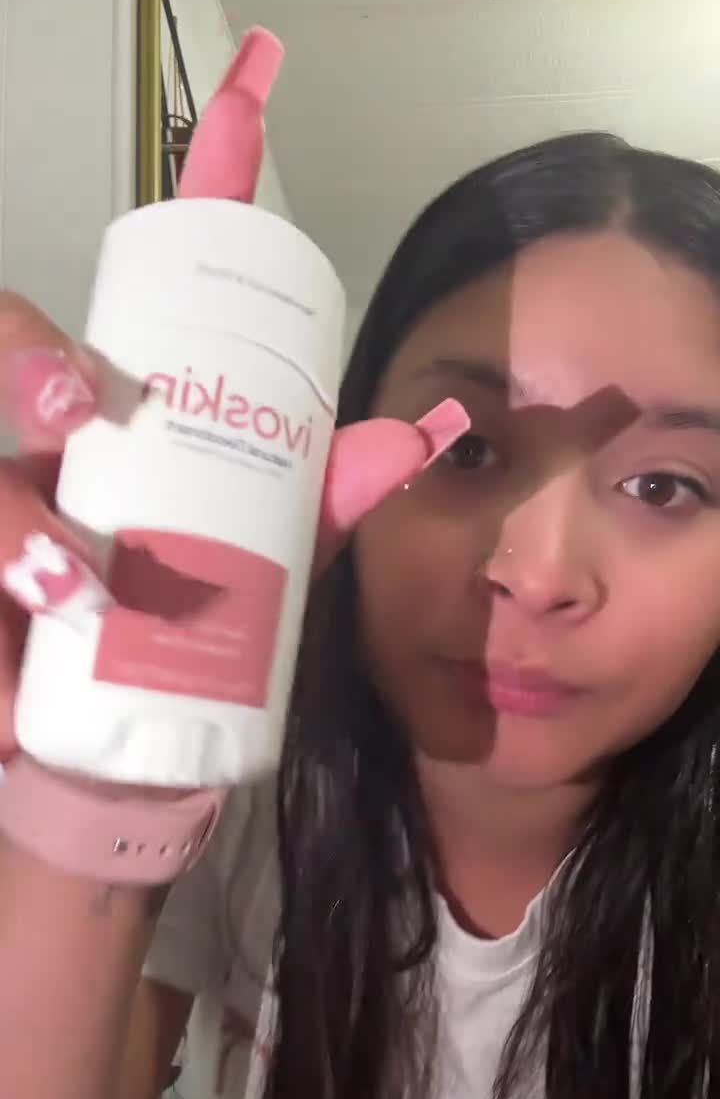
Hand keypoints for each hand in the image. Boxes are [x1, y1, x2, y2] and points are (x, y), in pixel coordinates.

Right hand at [0, 292, 465, 757]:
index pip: (29, 368)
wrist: (138, 742)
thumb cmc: (188, 619)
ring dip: (9, 569)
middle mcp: (19, 495)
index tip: (83, 396)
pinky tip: (13, 732)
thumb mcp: (256, 564)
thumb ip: (316, 510)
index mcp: (80, 455)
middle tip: (67, 564)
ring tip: (68, 624)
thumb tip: (405, 443)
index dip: (32, 356)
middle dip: (9, 504)